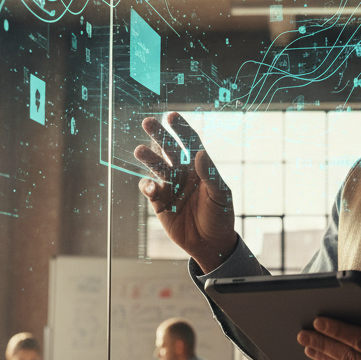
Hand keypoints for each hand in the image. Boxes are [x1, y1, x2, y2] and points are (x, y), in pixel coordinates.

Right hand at [134, 112, 237, 272]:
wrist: (211, 243)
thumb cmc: (220, 216)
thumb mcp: (221, 195)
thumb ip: (209, 174)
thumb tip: (198, 153)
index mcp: (200, 167)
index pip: (190, 142)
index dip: (181, 129)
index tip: (171, 116)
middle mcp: (183, 173)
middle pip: (170, 149)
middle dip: (159, 135)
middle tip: (147, 122)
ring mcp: (171, 186)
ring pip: (156, 167)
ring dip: (148, 158)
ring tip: (139, 151)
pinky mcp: (160, 202)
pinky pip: (150, 189)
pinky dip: (148, 186)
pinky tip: (151, 188)